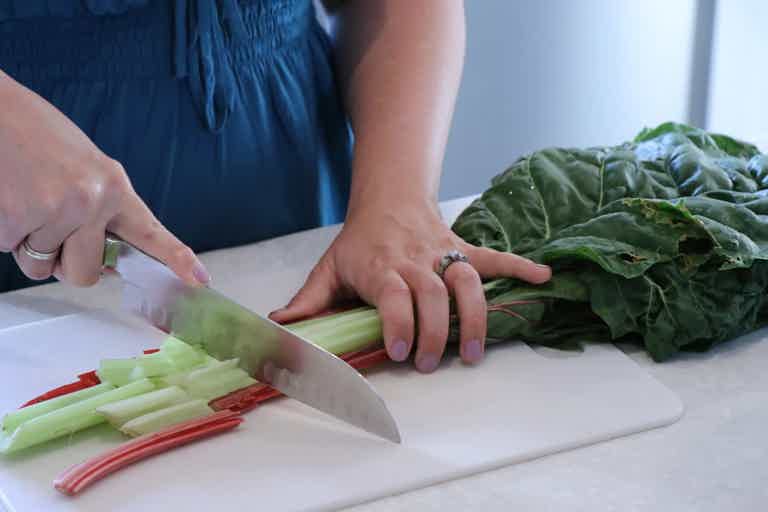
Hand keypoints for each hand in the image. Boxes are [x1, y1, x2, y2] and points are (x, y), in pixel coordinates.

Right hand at [0, 71, 208, 286]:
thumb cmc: (34, 135)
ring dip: (30, 244)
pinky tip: (7, 196)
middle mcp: (93, 200)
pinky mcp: (18, 218)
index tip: (200, 280)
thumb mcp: (84, 169)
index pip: (151, 233)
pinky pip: (11, 251)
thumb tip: (106, 262)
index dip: (177, 259)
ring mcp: (57, 211)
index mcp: (114, 186)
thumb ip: (100, 212)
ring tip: (24, 198)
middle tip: (49, 225)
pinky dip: (5, 232)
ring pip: (42, 267)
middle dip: (65, 262)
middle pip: (86, 273)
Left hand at [270, 199, 550, 371]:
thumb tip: (278, 330)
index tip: (400, 352)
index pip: (394, 293)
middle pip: (434, 294)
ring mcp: (443, 253)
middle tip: (432, 364)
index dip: (400, 321)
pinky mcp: (463, 249)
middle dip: (436, 331)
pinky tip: (543, 276)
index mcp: (380, 266)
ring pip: (467, 280)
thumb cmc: (359, 242)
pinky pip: (494, 256)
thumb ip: (308, 301)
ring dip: (476, 315)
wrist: (388, 200)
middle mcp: (415, 260)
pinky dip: (520, 265)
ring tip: (476, 352)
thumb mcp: (329, 268)